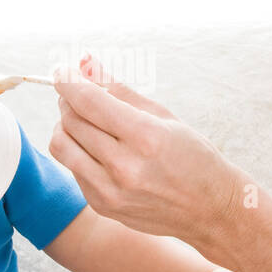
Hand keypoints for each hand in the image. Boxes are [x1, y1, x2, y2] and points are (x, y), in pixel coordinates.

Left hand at [50, 52, 243, 246]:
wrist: (209, 210)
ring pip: (62, 145)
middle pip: (71, 120)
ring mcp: (110, 191)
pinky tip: (99, 149)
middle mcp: (124, 167)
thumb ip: (119, 89)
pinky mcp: (102, 205)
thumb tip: (85, 62)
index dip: (68, 80)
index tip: (62, 70)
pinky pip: (73, 168)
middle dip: (68, 100)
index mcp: (145, 137)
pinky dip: (79, 151)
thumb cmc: (192, 156)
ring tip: (84, 120)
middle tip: (78, 93)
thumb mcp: (162, 116)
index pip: (88, 101)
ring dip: (65, 125)